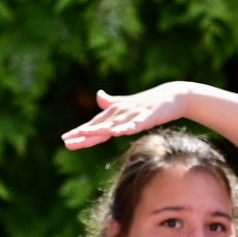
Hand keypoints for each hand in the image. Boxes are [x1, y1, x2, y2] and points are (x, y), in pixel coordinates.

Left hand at [63, 83, 196, 150]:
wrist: (172, 95)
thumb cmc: (150, 102)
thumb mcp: (128, 104)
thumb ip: (112, 103)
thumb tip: (99, 96)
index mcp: (115, 113)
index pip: (94, 124)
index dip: (79, 132)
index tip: (65, 140)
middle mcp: (120, 112)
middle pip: (99, 125)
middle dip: (83, 133)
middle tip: (67, 140)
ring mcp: (133, 114)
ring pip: (113, 124)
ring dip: (99, 130)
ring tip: (85, 135)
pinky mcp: (147, 116)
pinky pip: (135, 123)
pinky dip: (126, 127)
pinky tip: (118, 131)